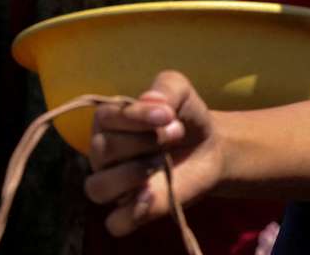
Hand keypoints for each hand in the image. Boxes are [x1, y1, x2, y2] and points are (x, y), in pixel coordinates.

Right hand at [85, 70, 223, 236]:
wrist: (211, 147)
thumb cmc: (186, 118)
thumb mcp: (181, 91)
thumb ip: (166, 87)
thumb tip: (150, 100)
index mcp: (109, 122)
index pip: (105, 118)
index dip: (136, 116)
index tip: (167, 114)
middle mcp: (103, 155)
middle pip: (103, 151)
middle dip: (144, 140)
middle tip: (176, 133)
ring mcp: (114, 185)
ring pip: (98, 188)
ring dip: (133, 173)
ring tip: (163, 161)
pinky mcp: (131, 211)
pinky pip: (116, 222)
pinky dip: (131, 212)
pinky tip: (152, 193)